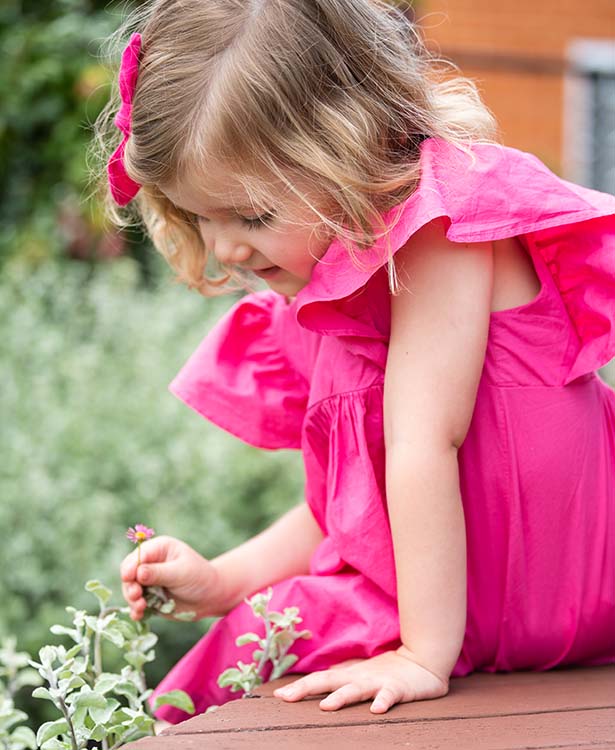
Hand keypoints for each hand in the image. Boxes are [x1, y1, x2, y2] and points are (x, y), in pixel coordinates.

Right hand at [120, 535, 221, 620]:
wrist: (210, 597)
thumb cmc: (199, 577)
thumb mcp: (180, 572)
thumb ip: (158, 573)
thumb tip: (138, 572)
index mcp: (159, 549)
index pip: (138, 556)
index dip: (131, 567)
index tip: (129, 578)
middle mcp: (151, 563)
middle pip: (129, 572)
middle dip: (129, 585)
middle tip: (136, 595)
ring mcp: (149, 581)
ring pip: (130, 589)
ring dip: (132, 599)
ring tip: (141, 607)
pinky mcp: (149, 597)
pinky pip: (136, 603)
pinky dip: (136, 609)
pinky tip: (139, 615)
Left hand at [273, 646, 448, 712]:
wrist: (422, 661)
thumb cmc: (388, 669)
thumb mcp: (360, 673)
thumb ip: (342, 677)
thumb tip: (319, 679)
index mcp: (349, 675)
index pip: (319, 679)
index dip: (299, 686)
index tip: (277, 695)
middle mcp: (359, 677)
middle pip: (328, 681)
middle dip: (306, 688)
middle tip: (286, 697)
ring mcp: (378, 681)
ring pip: (356, 689)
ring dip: (341, 697)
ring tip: (325, 706)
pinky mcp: (398, 688)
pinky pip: (389, 695)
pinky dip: (383, 701)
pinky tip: (376, 710)